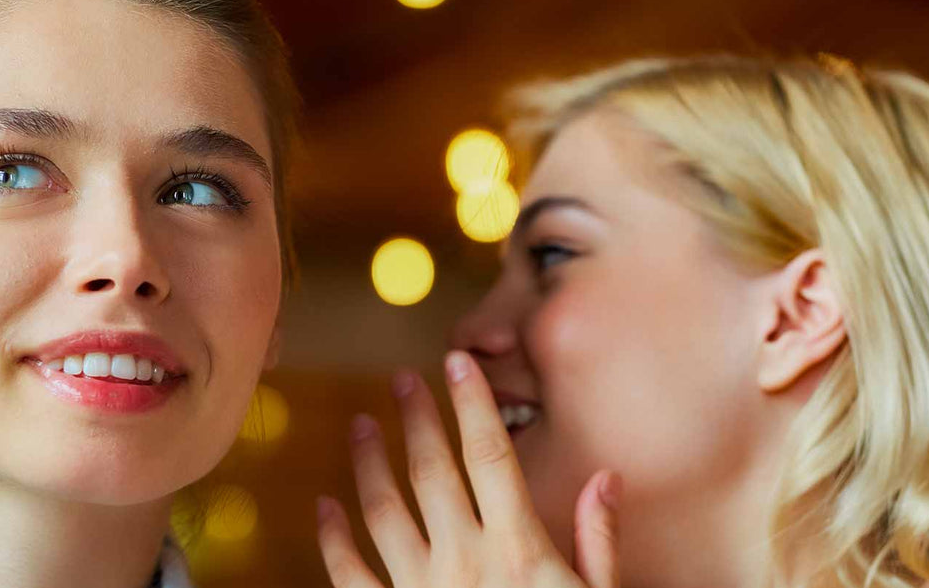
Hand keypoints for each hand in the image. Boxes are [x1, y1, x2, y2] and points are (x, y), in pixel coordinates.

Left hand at [316, 350, 622, 587]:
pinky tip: (323, 507)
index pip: (489, 456)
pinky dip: (333, 539)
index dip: (470, 404)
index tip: (455, 362)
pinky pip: (351, 575)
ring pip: (383, 511)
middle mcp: (463, 560)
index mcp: (517, 549)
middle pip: (431, 471)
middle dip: (415, 418)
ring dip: (369, 465)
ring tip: (361, 426)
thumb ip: (599, 542)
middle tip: (401, 380)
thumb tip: (605, 479)